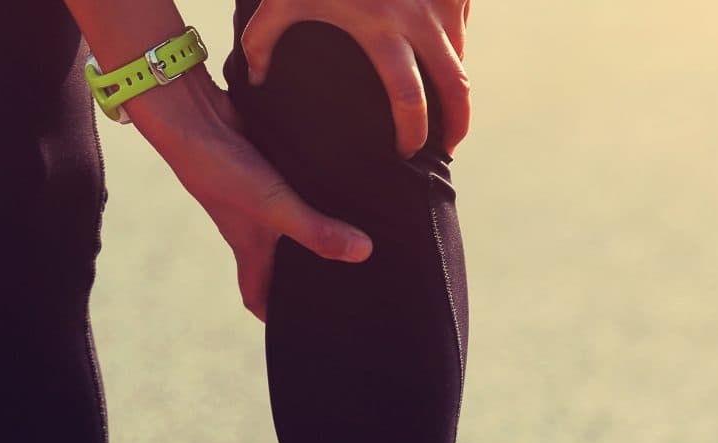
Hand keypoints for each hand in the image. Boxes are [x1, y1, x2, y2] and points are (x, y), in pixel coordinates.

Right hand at [126, 69, 373, 320]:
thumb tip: (364, 253)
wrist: (194, 114)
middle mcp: (254, 227)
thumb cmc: (223, 171)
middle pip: (280, 264)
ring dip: (318, 229)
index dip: (275, 317)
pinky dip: (318, 191)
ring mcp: (260, 197)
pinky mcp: (269, 168)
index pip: (257, 296)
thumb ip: (316, 230)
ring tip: (362, 236)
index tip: (303, 329)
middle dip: (306, 276)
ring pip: (291, 224)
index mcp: (249, 249)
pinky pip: (297, 188)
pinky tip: (350, 188)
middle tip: (349, 283)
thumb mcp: (274, 207)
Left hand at [241, 0, 471, 157]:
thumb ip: (263, 40)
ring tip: (443, 104)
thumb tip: (256, 79)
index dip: (413, 132)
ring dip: (454, 82)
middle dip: (458, 123)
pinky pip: (460, 23)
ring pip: (460, 54)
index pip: (408, 98)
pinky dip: (453, 43)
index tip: (407, 151)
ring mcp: (442, 0)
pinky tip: (439, 56)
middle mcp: (420, 19)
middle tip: (449, 145)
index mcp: (382, 30)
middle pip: (455, 86)